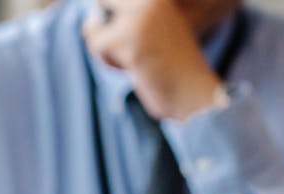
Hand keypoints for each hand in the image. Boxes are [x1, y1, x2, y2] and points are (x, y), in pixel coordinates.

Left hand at [82, 0, 223, 119]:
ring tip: (136, 60)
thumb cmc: (170, 68)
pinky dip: (109, 62)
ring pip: (94, 29)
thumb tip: (88, 23)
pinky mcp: (130, 38)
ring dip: (106, 50)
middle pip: (100, 3)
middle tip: (131, 50)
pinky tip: (135, 69)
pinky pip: (97, 46)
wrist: (194, 94)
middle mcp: (149, 0)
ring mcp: (140, 17)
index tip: (127, 37)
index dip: (109, 16)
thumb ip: (124, 22)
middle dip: (103, 31)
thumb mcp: (149, 34)